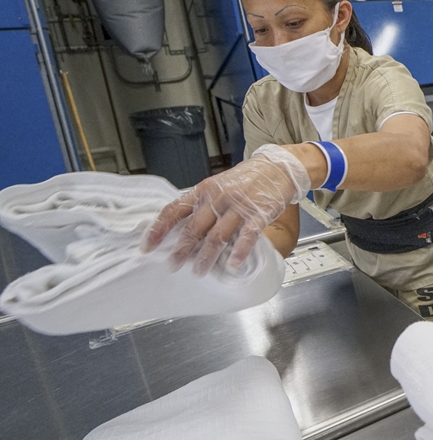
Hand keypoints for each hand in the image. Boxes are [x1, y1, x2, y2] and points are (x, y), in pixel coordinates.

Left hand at [142, 144, 310, 275]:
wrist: (277, 168)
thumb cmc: (246, 179)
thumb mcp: (218, 185)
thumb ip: (202, 203)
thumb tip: (180, 227)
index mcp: (204, 190)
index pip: (175, 209)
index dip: (159, 228)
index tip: (147, 246)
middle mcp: (219, 198)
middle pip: (194, 227)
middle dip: (181, 249)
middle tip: (172, 266)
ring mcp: (239, 207)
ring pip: (217, 235)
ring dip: (207, 256)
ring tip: (199, 272)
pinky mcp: (259, 214)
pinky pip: (247, 236)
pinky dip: (239, 251)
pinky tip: (232, 264)